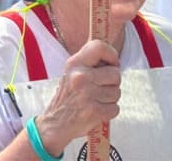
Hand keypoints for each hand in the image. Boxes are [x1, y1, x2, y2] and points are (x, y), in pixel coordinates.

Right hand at [34, 40, 121, 155]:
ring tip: (95, 100)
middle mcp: (80, 77)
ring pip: (117, 92)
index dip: (111, 55)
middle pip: (116, 74)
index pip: (100, 47)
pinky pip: (115, 108)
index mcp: (74, 64)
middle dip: (112, 83)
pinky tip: (96, 111)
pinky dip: (109, 111)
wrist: (54, 124)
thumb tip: (115, 60)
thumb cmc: (69, 96)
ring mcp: (87, 94)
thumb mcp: (73, 72)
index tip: (111, 65)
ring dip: (110, 98)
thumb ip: (91, 63)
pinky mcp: (93, 111)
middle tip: (99, 89)